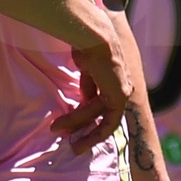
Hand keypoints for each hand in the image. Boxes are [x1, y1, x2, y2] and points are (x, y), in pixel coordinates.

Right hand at [54, 27, 140, 151]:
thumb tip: (85, 99)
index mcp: (115, 79)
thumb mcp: (87, 69)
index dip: (88, 115)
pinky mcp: (119, 99)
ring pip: (100, 118)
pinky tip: (76, 137)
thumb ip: (89, 85)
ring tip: (57, 129)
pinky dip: (92, 132)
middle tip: (71, 142)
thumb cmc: (87, 46)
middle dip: (85, 128)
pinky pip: (107, 122)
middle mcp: (123, 87)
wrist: (94, 39)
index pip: (103, 103)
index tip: (73, 124)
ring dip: (77, 125)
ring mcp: (123, 93)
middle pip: (103, 114)